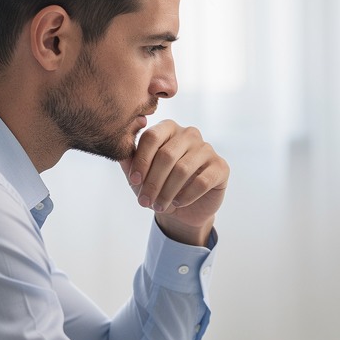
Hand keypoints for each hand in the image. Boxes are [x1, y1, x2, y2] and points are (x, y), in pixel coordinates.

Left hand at [120, 121, 228, 246]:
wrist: (182, 209)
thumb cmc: (158, 186)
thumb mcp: (139, 176)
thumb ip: (128, 160)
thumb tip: (119, 145)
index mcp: (168, 129)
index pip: (152, 137)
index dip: (141, 160)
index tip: (134, 181)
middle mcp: (189, 134)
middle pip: (167, 155)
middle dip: (153, 182)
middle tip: (144, 201)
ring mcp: (207, 149)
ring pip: (183, 169)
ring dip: (167, 192)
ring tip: (159, 206)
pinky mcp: (220, 167)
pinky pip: (202, 181)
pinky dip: (186, 196)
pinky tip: (177, 203)